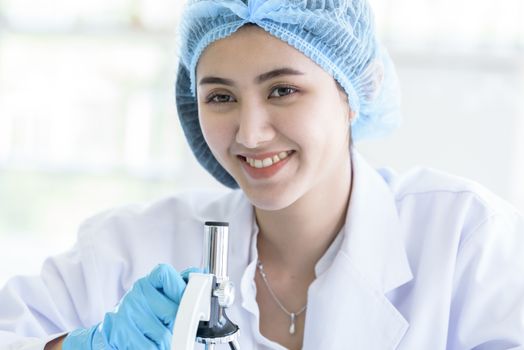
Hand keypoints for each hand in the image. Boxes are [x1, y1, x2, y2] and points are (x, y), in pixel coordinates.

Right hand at [62, 264, 197, 349]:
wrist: (112, 332)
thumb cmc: (141, 314)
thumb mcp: (158, 296)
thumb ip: (177, 286)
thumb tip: (199, 274)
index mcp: (148, 281)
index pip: (165, 274)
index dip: (179, 288)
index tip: (186, 300)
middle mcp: (137, 293)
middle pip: (172, 311)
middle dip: (176, 325)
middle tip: (171, 327)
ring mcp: (128, 311)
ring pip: (163, 333)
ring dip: (165, 341)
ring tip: (158, 337)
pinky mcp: (121, 331)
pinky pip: (150, 346)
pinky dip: (154, 349)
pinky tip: (149, 344)